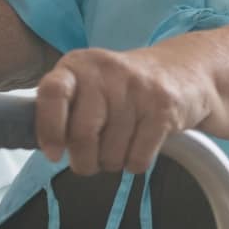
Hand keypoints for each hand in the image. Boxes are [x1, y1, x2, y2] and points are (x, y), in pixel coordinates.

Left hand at [34, 47, 213, 175]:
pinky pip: (138, 159)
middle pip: (83, 134)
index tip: (54, 153)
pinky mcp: (163, 108)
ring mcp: (137, 88)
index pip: (53, 92)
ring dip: (112, 162)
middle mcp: (106, 71)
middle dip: (84, 160)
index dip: (49, 128)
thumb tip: (46, 147)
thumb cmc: (121, 87)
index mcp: (78, 65)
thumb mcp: (87, 85)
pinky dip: (134, 163)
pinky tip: (138, 145)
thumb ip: (63, 109)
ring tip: (118, 145)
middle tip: (89, 161)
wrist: (181, 71)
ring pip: (112, 153)